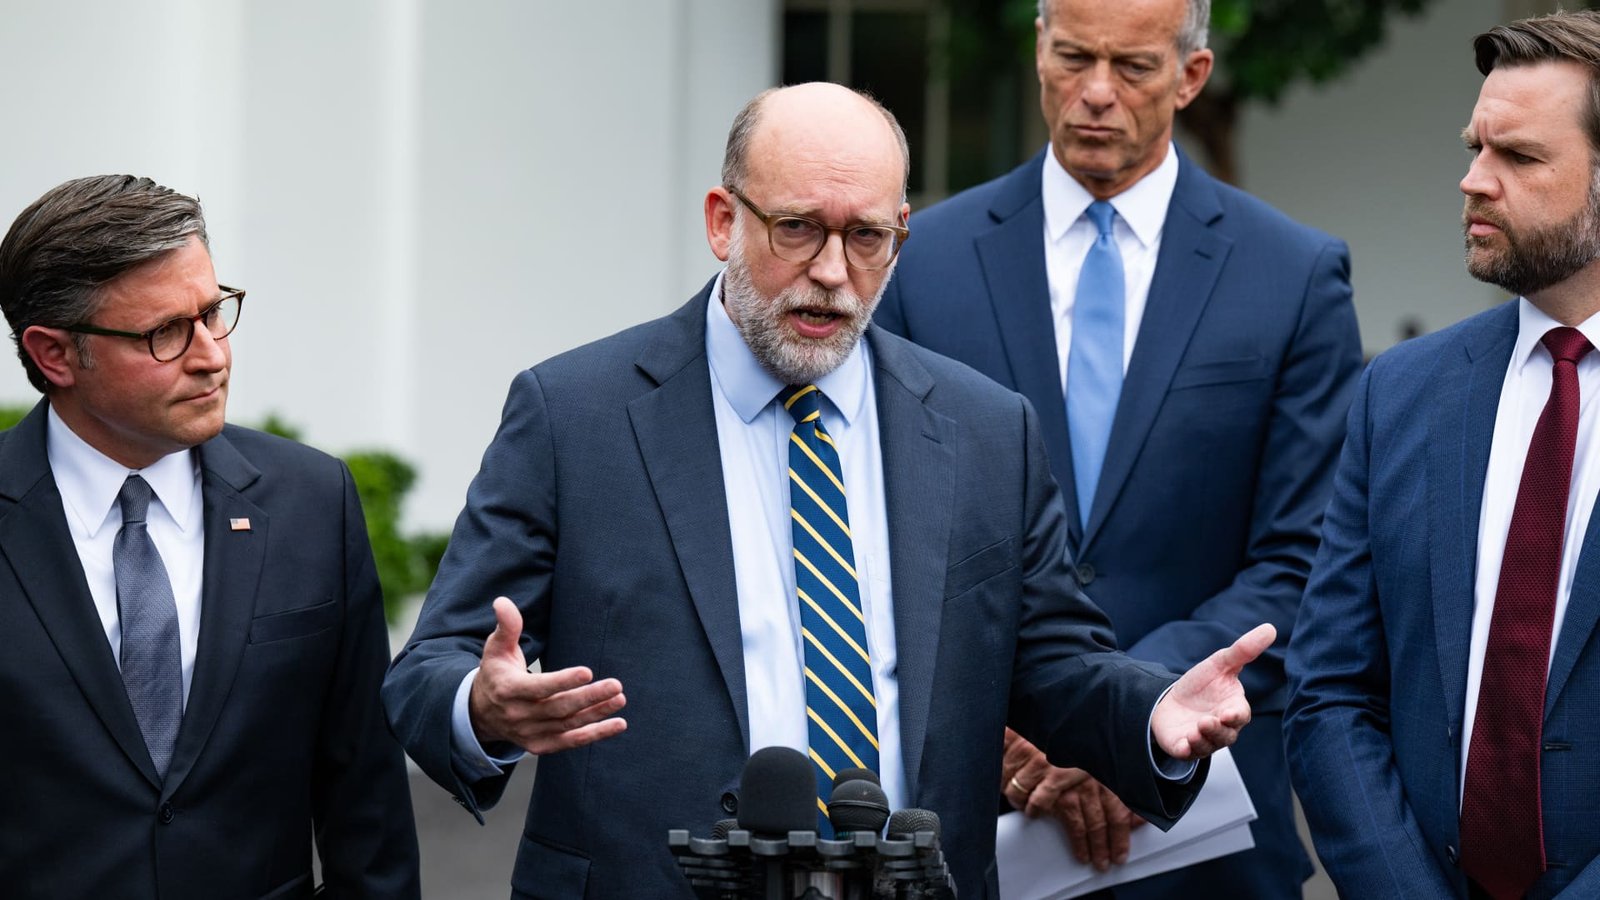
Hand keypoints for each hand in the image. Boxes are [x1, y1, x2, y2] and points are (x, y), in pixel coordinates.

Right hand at [468, 597, 627, 753]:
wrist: (481, 713)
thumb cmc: (496, 673)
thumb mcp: (496, 648)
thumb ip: (506, 626)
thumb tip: (503, 602)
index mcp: (508, 690)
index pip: (538, 688)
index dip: (563, 681)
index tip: (588, 672)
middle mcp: (519, 715)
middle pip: (559, 708)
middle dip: (589, 697)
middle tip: (615, 685)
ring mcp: (530, 733)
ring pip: (569, 725)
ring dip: (597, 714)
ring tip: (619, 699)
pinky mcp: (540, 745)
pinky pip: (570, 742)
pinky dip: (595, 735)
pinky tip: (618, 725)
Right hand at [1001, 730, 1143, 871]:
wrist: (1045, 708)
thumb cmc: (1072, 726)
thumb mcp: (1101, 746)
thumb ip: (1117, 775)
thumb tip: (1135, 804)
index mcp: (1103, 772)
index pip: (1117, 813)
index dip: (1120, 837)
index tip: (1120, 853)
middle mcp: (1086, 780)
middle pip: (1098, 822)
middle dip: (1102, 846)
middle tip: (1103, 863)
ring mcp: (1062, 781)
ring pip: (1073, 821)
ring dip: (1078, 841)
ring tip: (1082, 856)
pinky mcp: (1038, 778)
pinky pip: (1038, 804)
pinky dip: (1036, 813)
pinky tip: (1037, 818)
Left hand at [1151, 622, 1275, 758]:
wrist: (1169, 700)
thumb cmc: (1201, 685)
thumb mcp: (1220, 664)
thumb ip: (1244, 650)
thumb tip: (1270, 627)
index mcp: (1233, 709)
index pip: (1240, 715)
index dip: (1235, 715)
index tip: (1229, 713)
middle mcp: (1222, 728)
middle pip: (1226, 735)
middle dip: (1218, 730)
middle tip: (1207, 721)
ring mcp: (1204, 740)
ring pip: (1209, 746)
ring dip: (1203, 739)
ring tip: (1195, 729)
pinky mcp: (1184, 747)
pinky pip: (1189, 754)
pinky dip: (1188, 751)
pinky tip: (1184, 744)